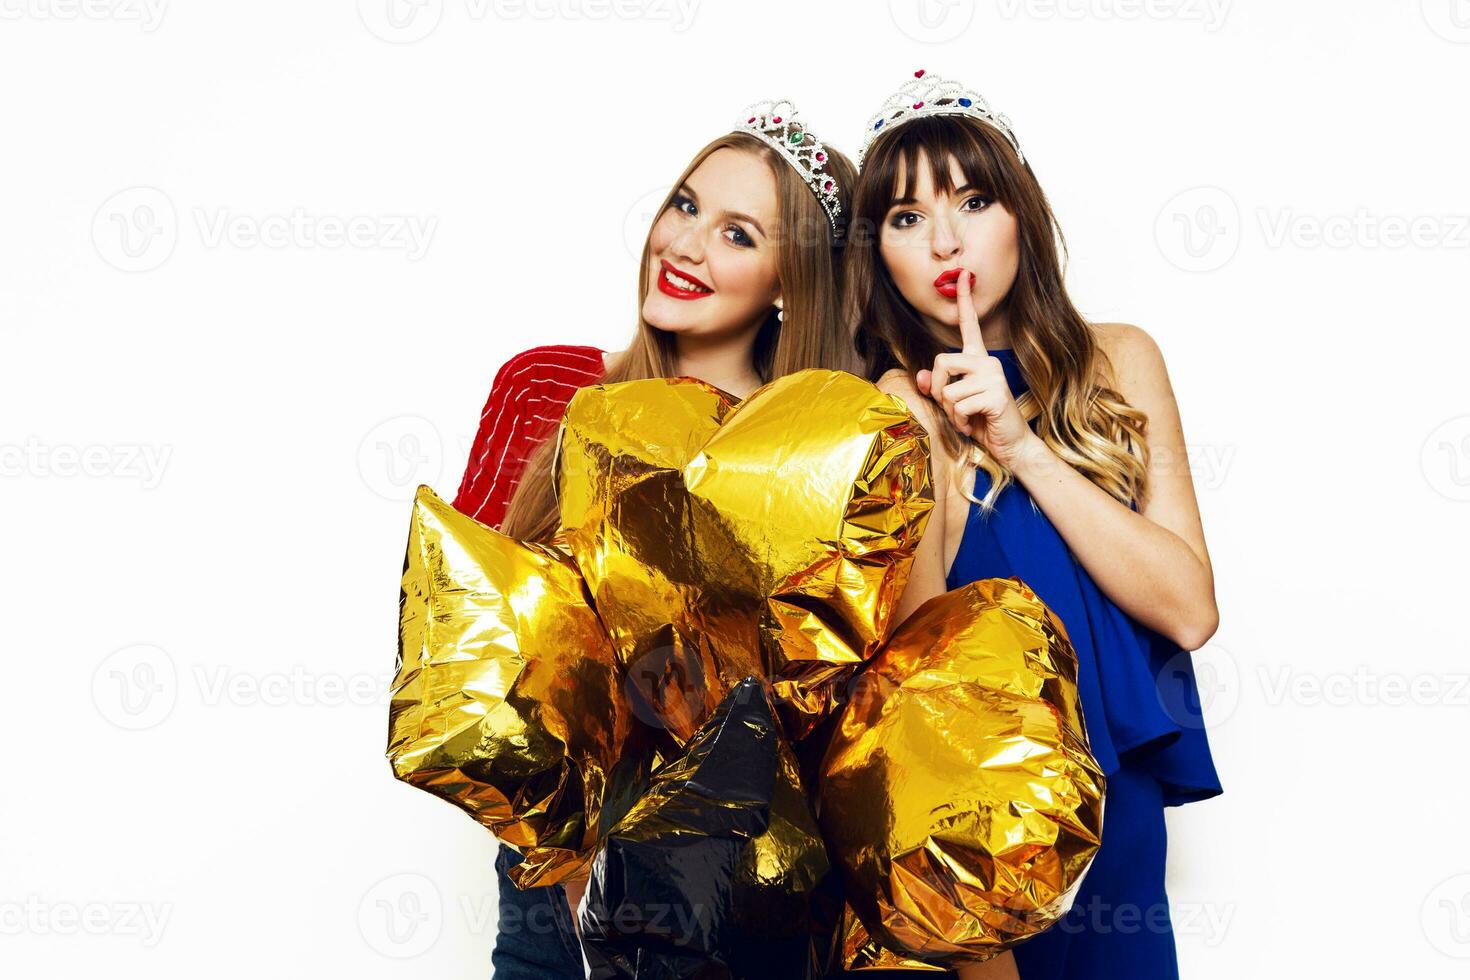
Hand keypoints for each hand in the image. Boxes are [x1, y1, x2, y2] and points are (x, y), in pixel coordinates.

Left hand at [916, 271, 1035, 471]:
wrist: (1011, 445)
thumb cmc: (982, 423)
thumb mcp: (954, 404)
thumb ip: (937, 388)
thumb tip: (921, 375)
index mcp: (978, 360)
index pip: (970, 325)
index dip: (964, 301)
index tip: (963, 274)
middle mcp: (987, 362)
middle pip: (941, 360)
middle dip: (938, 389)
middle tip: (954, 407)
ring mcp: (993, 375)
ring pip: (948, 389)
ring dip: (951, 411)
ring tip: (968, 417)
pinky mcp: (996, 393)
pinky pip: (958, 405)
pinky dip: (960, 421)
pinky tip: (976, 424)